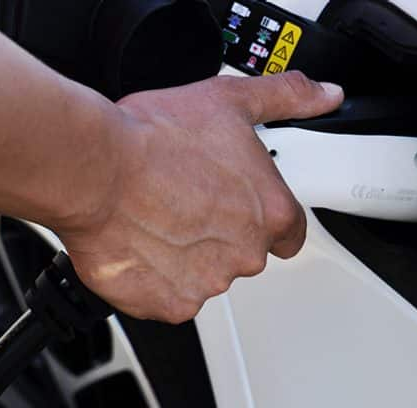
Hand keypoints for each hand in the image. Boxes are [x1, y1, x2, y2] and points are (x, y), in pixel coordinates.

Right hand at [54, 72, 342, 322]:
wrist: (92, 170)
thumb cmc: (153, 138)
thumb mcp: (230, 100)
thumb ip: (286, 97)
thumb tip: (324, 94)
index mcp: (271, 212)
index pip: (291, 230)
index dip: (264, 215)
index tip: (239, 204)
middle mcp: (247, 254)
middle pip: (245, 251)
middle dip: (219, 231)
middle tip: (184, 199)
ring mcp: (209, 283)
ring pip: (205, 273)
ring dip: (186, 253)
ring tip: (155, 216)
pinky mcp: (171, 304)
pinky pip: (170, 296)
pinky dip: (155, 277)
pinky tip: (139, 244)